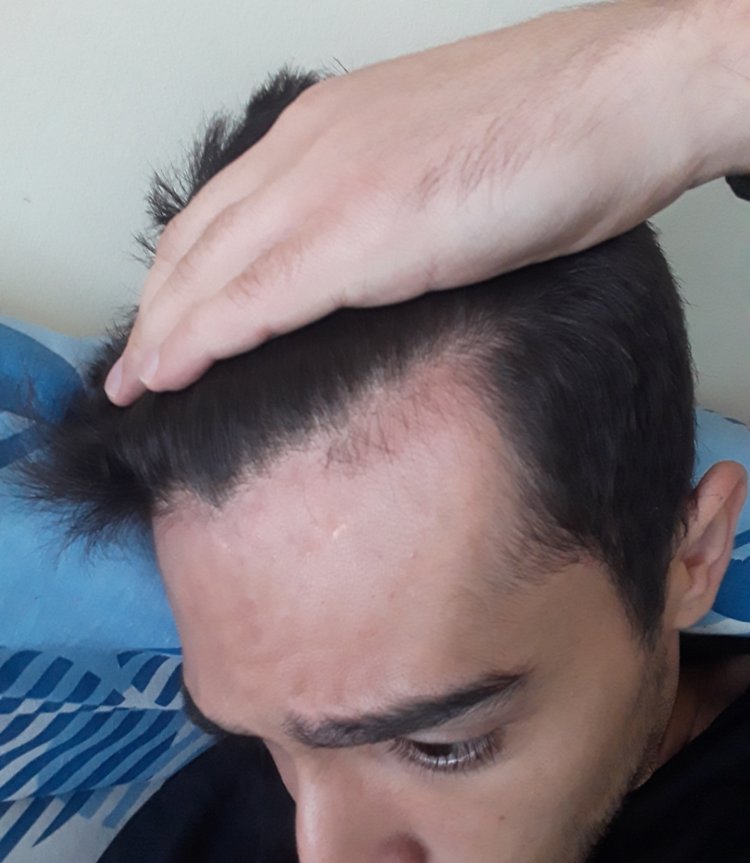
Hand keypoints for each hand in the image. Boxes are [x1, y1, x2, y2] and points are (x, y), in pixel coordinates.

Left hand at [106, 0, 748, 404]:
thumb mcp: (434, 168)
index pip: (220, 212)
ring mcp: (331, 185)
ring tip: (138, 384)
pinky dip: (204, 337)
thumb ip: (379, 211)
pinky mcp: (363, 232)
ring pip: (211, 270)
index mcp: (324, 129)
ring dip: (164, 332)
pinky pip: (259, 295)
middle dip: (156, 312)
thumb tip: (360, 273)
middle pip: (196, 242)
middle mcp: (308, 148)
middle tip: (134, 369)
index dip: (179, 276)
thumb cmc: (551, 132)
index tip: (160, 325)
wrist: (623, 98)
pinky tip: (173, 372)